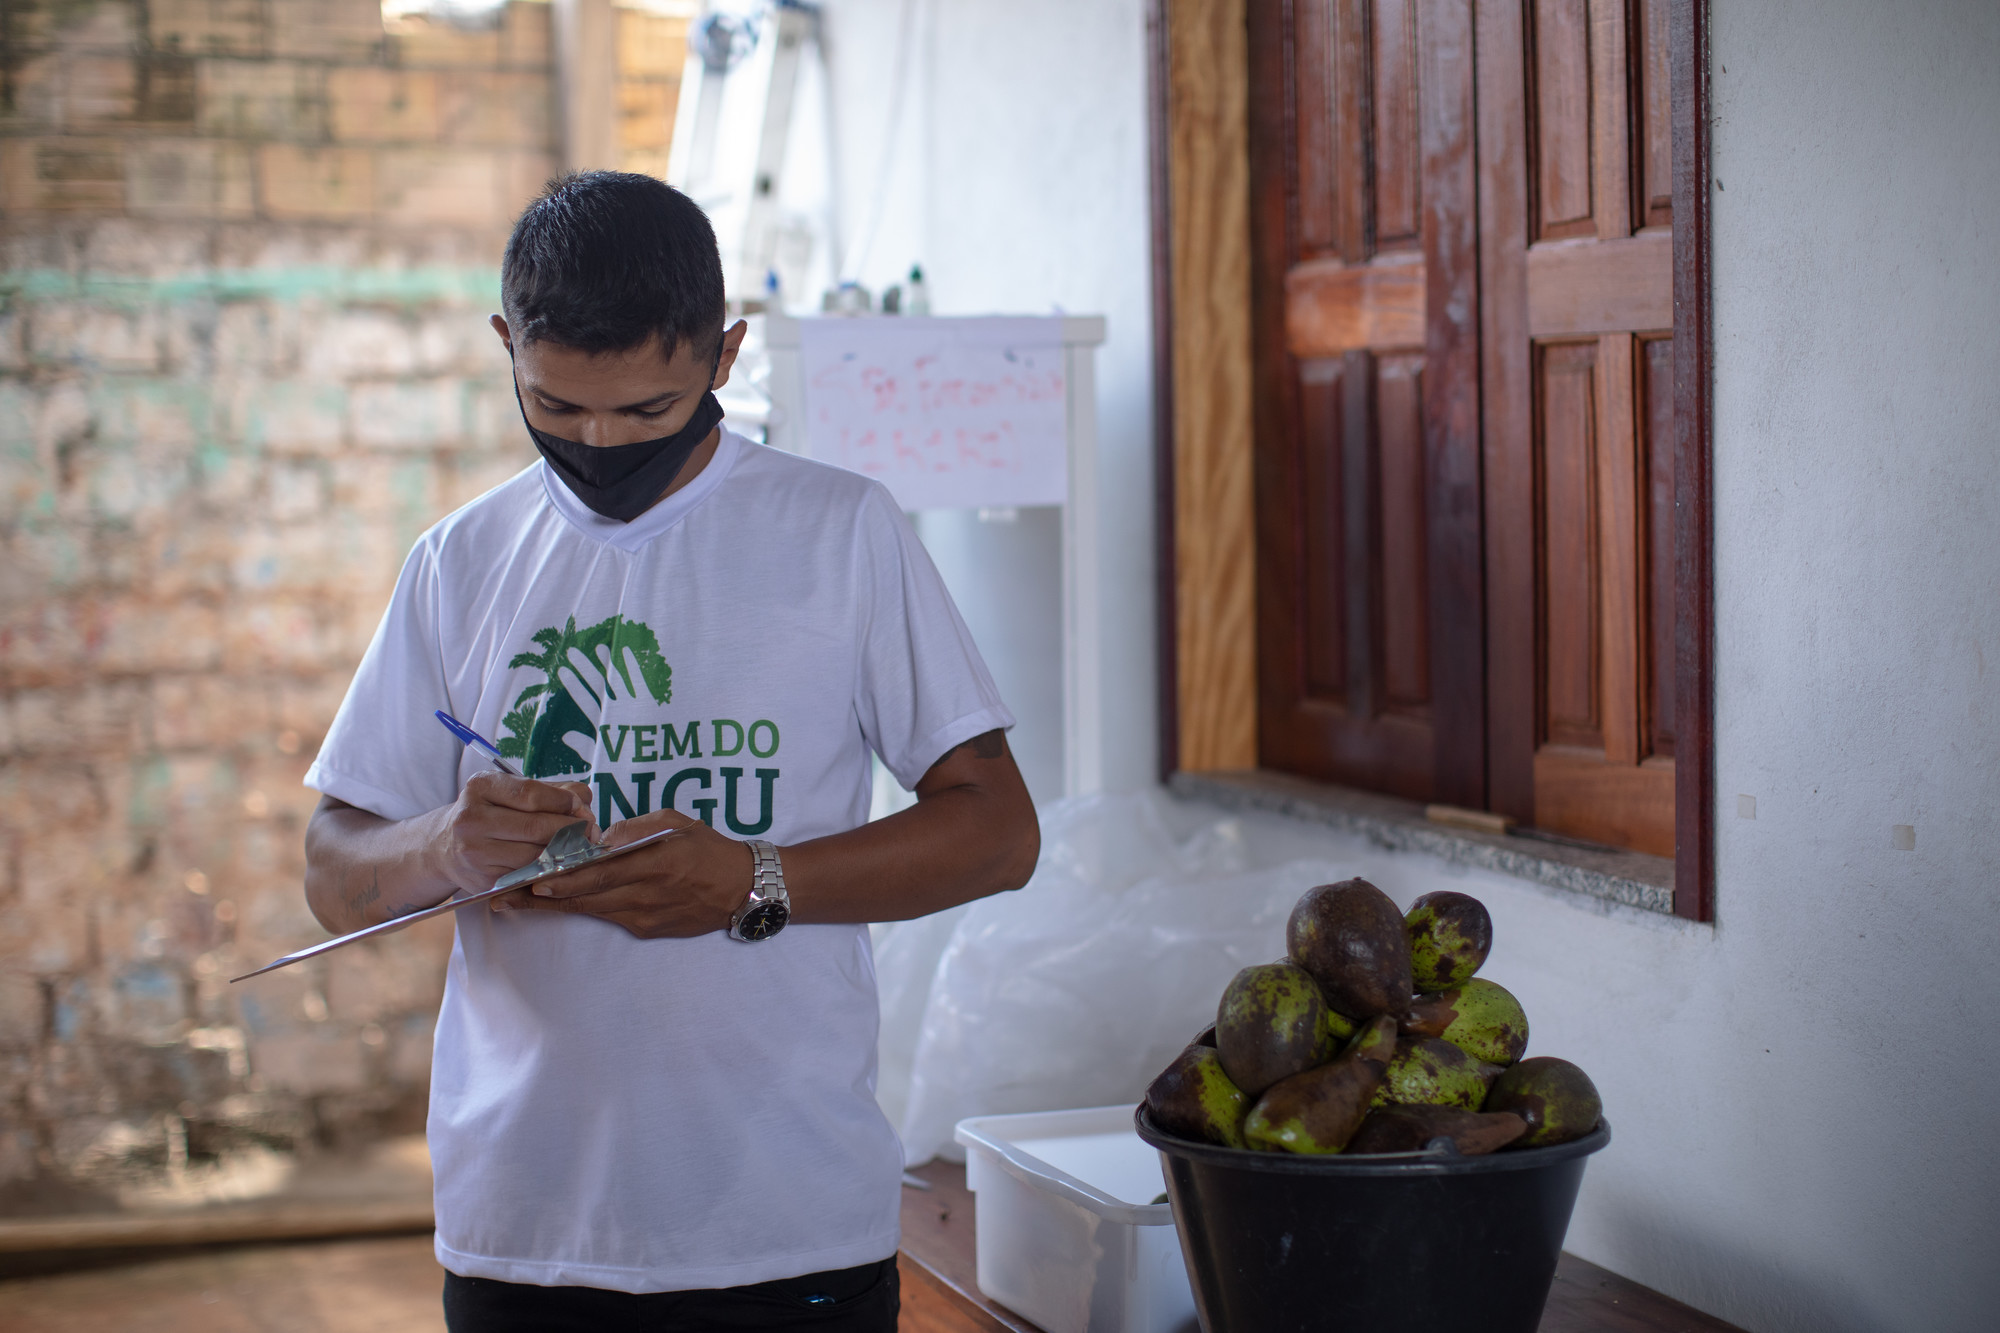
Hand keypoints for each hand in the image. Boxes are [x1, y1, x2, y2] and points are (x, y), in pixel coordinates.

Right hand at [430, 771, 595, 894]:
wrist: (444, 847)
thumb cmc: (490, 813)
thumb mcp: (511, 791)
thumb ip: (553, 791)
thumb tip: (585, 805)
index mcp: (481, 786)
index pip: (532, 794)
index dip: (565, 802)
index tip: (582, 808)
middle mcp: (472, 818)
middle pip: (537, 826)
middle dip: (572, 829)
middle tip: (591, 832)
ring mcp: (474, 852)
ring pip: (536, 855)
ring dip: (566, 853)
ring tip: (580, 848)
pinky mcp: (483, 880)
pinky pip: (528, 876)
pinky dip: (549, 872)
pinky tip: (560, 865)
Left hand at [490, 806, 754, 938]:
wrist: (742, 889)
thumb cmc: (709, 849)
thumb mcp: (677, 823)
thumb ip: (636, 828)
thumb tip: (600, 837)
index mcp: (654, 863)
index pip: (598, 873)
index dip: (560, 879)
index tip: (529, 878)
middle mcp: (646, 894)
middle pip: (584, 898)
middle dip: (540, 899)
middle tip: (503, 898)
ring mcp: (645, 916)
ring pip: (590, 911)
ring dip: (552, 908)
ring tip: (516, 905)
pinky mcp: (646, 929)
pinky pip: (608, 917)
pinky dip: (581, 909)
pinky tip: (559, 904)